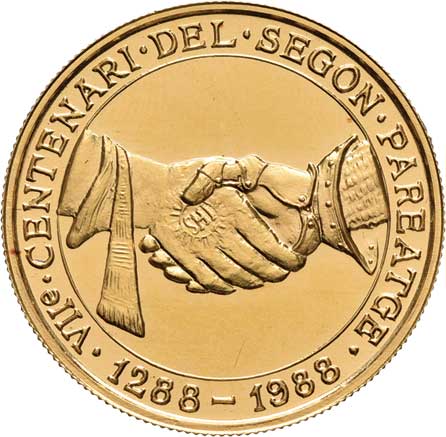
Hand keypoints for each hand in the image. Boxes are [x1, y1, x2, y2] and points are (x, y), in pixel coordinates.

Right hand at [132, 155, 304, 293]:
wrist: (152, 191)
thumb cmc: (188, 175)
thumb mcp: (219, 167)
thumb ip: (243, 177)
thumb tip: (266, 193)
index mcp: (235, 210)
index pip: (269, 243)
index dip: (286, 257)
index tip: (296, 262)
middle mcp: (222, 233)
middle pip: (255, 263)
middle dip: (274, 272)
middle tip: (284, 274)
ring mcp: (203, 248)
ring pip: (234, 275)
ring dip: (252, 281)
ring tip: (263, 280)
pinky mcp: (187, 259)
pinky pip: (209, 279)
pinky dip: (223, 286)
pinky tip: (232, 286)